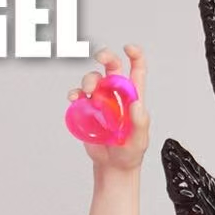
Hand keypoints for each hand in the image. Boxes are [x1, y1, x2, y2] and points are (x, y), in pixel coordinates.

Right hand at [67, 44, 147, 169]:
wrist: (113, 166)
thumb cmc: (130, 152)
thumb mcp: (140, 140)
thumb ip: (140, 122)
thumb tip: (136, 104)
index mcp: (133, 96)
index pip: (136, 69)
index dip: (134, 55)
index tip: (128, 48)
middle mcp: (116, 94)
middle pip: (111, 66)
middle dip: (106, 56)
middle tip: (100, 57)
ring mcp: (101, 101)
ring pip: (93, 79)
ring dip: (89, 80)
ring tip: (89, 92)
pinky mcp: (87, 110)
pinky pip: (79, 96)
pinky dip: (75, 94)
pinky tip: (75, 98)